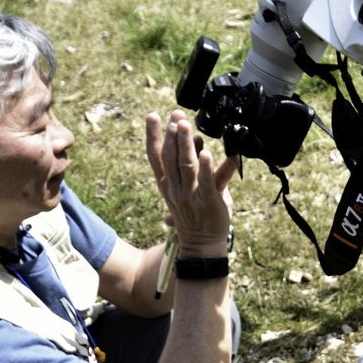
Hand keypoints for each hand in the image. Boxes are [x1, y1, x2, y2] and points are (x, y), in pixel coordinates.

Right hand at [145, 111, 235, 257]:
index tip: (152, 116)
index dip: (152, 136)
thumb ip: (191, 165)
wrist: (201, 246)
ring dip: (185, 144)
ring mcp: (191, 196)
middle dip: (172, 134)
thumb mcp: (188, 188)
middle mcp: (176, 189)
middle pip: (170, 158)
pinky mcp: (209, 202)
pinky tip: (206, 153)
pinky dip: (206, 168)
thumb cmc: (196, 215)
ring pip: (185, 166)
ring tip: (185, 125)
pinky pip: (208, 183)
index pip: (155, 157)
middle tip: (175, 115)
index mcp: (167, 185)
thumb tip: (196, 140)